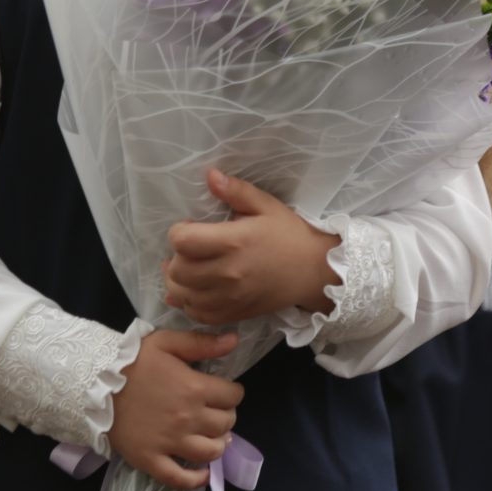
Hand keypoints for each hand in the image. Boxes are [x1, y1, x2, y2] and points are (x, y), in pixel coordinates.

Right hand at [107, 328, 245, 490]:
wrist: (92, 383)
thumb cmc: (131, 361)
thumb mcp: (165, 342)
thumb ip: (201, 343)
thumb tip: (234, 340)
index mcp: (194, 388)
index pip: (232, 396)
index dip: (232, 392)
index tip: (224, 392)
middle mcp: (188, 419)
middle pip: (225, 424)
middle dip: (226, 416)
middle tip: (215, 412)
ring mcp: (170, 443)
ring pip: (211, 452)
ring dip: (218, 445)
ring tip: (212, 437)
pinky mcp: (151, 460)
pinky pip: (179, 479)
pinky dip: (196, 480)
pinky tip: (202, 475)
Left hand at [163, 169, 337, 324]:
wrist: (315, 272)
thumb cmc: (290, 235)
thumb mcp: (266, 206)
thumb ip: (236, 191)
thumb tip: (210, 175)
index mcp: (234, 242)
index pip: (182, 241)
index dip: (179, 231)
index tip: (192, 227)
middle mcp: (228, 273)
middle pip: (177, 270)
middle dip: (176, 257)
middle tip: (191, 249)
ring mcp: (230, 298)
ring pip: (181, 295)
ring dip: (179, 281)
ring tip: (190, 269)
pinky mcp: (234, 314)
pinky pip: (197, 315)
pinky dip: (190, 303)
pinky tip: (197, 290)